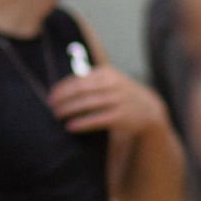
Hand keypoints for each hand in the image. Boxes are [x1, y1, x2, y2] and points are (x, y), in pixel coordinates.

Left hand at [48, 64, 164, 135]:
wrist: (149, 110)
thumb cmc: (121, 94)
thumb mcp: (110, 81)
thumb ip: (89, 80)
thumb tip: (60, 87)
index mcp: (108, 73)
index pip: (79, 79)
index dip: (62, 88)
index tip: (51, 95)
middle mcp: (113, 85)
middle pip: (81, 90)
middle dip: (63, 98)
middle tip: (51, 105)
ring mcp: (118, 101)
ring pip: (87, 104)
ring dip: (69, 109)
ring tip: (57, 115)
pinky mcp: (121, 117)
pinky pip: (96, 119)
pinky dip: (81, 123)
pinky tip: (70, 126)